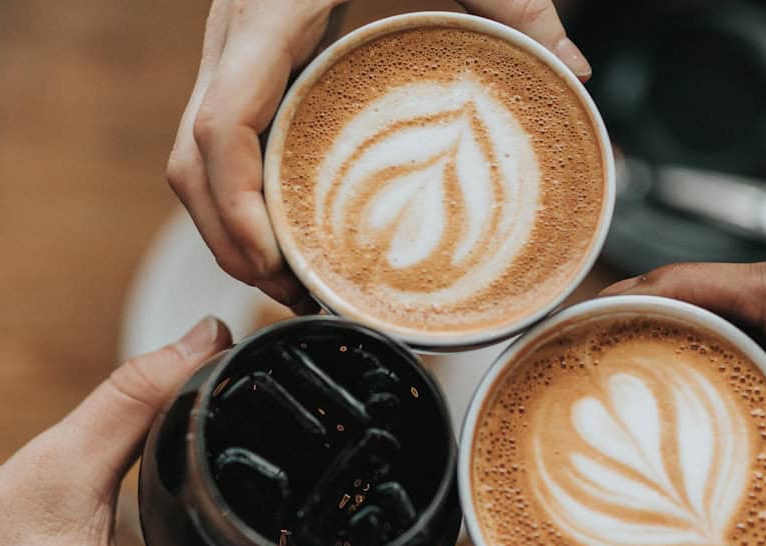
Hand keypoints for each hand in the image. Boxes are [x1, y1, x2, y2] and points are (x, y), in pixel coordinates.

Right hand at [167, 0, 590, 309]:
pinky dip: (236, 197)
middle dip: (230, 241)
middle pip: (191, 162)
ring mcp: (228, 50)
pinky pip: (215, 143)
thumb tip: (574, 70)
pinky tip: (286, 230)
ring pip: (191, 160)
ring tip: (294, 283)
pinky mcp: (241, 63)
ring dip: (227, 229)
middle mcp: (232, 33)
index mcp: (269, 9)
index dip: (233, 204)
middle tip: (297, 297)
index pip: (221, 123)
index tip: (272, 259)